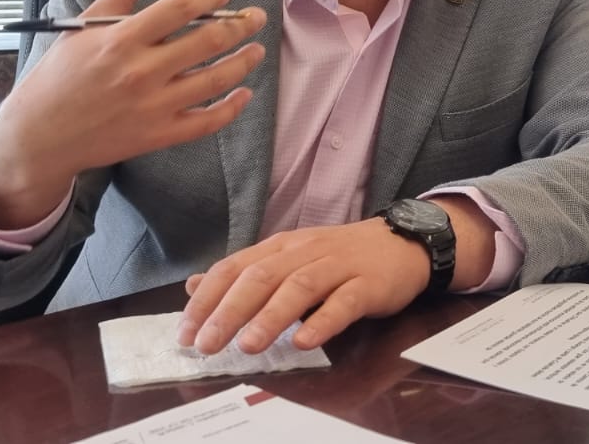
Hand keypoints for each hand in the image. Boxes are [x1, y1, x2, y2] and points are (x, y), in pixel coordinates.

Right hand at [0, 0, 266, 227]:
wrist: (41, 135)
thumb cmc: (59, 77)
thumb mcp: (81, 30)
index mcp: (122, 39)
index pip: (179, 8)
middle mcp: (141, 71)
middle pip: (206, 42)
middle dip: (240, 26)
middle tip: (256, 17)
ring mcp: (153, 106)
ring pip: (215, 80)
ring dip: (243, 62)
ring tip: (257, 50)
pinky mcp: (158, 135)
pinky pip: (207, 122)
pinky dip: (231, 108)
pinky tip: (244, 94)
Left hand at [176, 219, 430, 354]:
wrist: (401, 243)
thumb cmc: (339, 257)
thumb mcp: (287, 259)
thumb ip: (243, 274)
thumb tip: (194, 286)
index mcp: (281, 247)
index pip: (235, 267)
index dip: (208, 299)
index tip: (187, 332)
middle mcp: (304, 251)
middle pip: (262, 277)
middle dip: (230, 311)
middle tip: (208, 344)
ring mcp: (338, 266)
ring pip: (299, 287)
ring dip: (271, 317)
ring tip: (249, 345)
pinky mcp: (368, 284)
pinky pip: (344, 302)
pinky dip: (323, 321)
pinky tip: (305, 341)